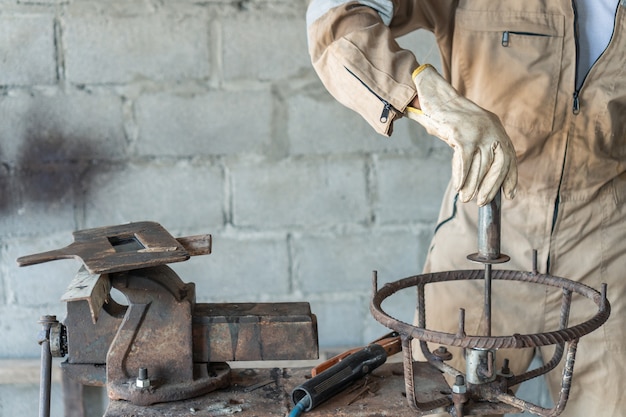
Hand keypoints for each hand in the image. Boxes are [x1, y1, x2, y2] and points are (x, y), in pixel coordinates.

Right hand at [405, 64, 516, 205]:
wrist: (435, 95)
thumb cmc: (450, 117)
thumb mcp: (472, 130)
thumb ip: (480, 146)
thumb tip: (481, 175)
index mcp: (497, 129)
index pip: (510, 157)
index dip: (510, 178)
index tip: (509, 195)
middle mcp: (492, 130)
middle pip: (498, 165)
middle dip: (491, 186)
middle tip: (483, 202)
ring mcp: (478, 132)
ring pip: (480, 166)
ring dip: (473, 186)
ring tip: (466, 199)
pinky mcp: (462, 134)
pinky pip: (464, 162)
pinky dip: (461, 177)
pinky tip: (458, 187)